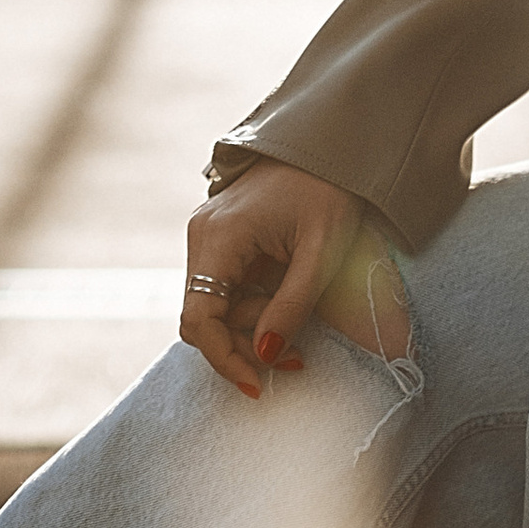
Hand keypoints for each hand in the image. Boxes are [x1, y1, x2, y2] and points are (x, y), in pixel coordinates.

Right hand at [180, 161, 359, 398]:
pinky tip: (284, 310)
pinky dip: (253, 309)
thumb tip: (265, 355)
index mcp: (219, 237)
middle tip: (296, 357)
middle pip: (206, 317)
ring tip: (300, 331)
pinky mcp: (222, 239)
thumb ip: (292, 306)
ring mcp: (209, 237)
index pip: (198, 318)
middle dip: (246, 344)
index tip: (258, 383)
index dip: (223, 358)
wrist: (330, 143)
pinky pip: (227, 289)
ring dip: (253, 328)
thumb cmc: (329, 190)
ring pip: (217, 307)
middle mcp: (202, 237)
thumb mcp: (322, 253)